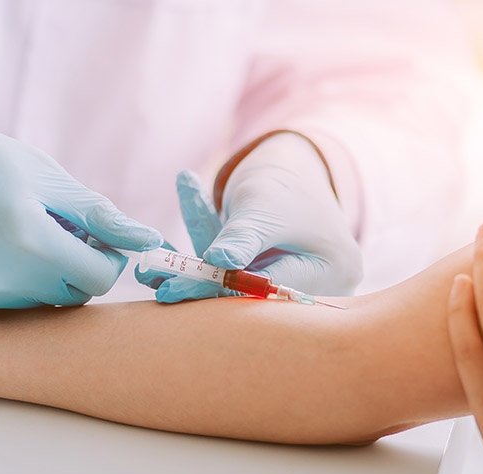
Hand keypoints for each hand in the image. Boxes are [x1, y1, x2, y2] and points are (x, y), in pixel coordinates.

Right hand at [0, 92, 162, 319]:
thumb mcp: (42, 174)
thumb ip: (97, 214)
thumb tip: (149, 241)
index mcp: (28, 238)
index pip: (100, 278)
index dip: (104, 258)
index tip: (91, 237)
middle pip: (71, 295)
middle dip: (73, 267)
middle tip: (49, 230)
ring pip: (36, 304)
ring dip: (38, 276)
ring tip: (7, 233)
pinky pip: (0, 308)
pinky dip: (2, 285)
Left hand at [140, 133, 361, 302]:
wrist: (293, 167)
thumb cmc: (284, 181)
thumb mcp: (262, 206)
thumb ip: (242, 236)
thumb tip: (218, 263)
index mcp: (334, 271)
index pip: (269, 290)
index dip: (219, 289)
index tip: (174, 290)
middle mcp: (322, 288)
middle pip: (253, 296)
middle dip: (202, 288)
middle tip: (157, 288)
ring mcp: (298, 290)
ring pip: (236, 290)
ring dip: (194, 280)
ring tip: (149, 277)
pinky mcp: (269, 288)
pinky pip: (231, 280)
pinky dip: (200, 270)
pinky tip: (159, 270)